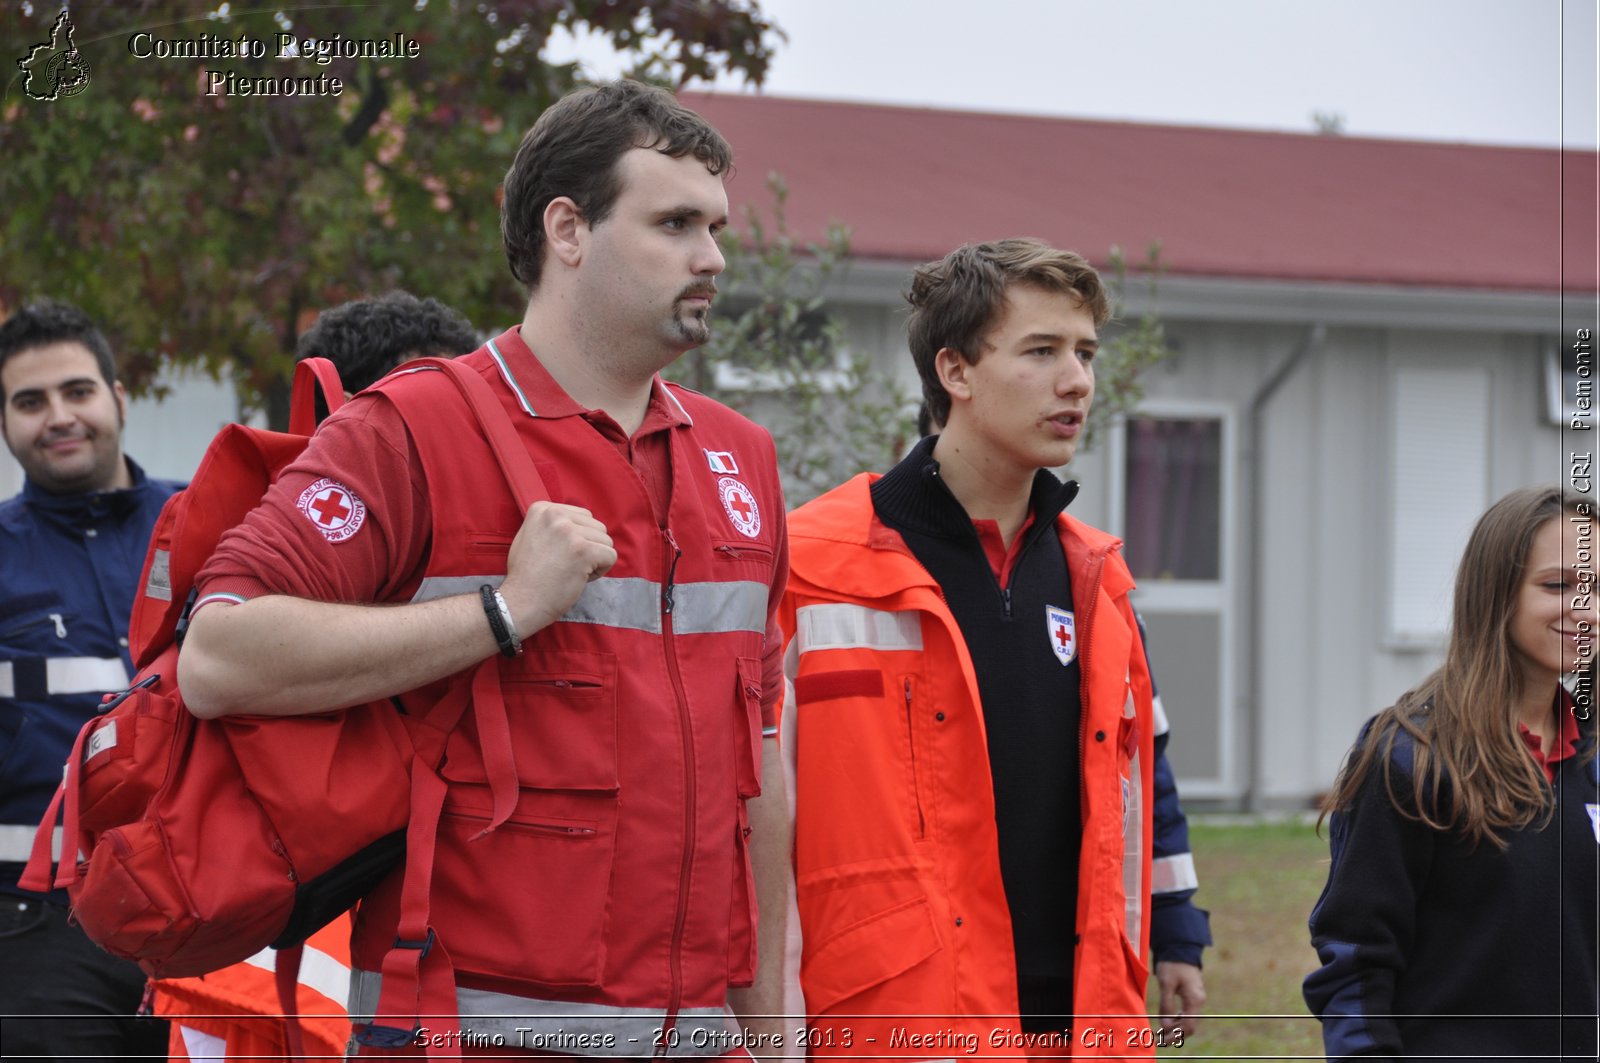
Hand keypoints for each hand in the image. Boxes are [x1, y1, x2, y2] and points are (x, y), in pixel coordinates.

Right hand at [499, 501, 615, 633]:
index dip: (577, 538)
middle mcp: (555, 514)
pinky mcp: (583, 551)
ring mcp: (569, 532)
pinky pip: (611, 556)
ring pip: (606, 541)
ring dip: (594, 560)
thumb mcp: (532, 535)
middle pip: (597, 527)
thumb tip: (582, 522)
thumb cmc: (527, 575)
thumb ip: (553, 525)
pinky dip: (601, 570)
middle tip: (565, 565)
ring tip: (570, 571)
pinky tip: (580, 577)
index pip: (583, 516)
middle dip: (589, 547)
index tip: (557, 554)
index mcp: (542, 508)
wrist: (521, 602)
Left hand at [1155, 960, 1204, 1038]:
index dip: (1176, 1036)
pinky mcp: (1193, 996)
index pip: (1188, 1026)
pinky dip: (1178, 1021)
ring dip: (1176, 1029)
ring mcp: (1197, 999)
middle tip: (1161, 1041)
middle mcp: (1198, 1002)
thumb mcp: (1166, 984)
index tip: (1163, 1041)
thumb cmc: (1173, 965)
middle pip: (1190, 1027)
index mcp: (1194, 1000)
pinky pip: (1188, 1014)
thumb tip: (1165, 1026)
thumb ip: (1166, 1005)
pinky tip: (1168, 1022)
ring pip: (1189, 1021)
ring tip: (1162, 1034)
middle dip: (1176, 1035)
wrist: (1181, 949)